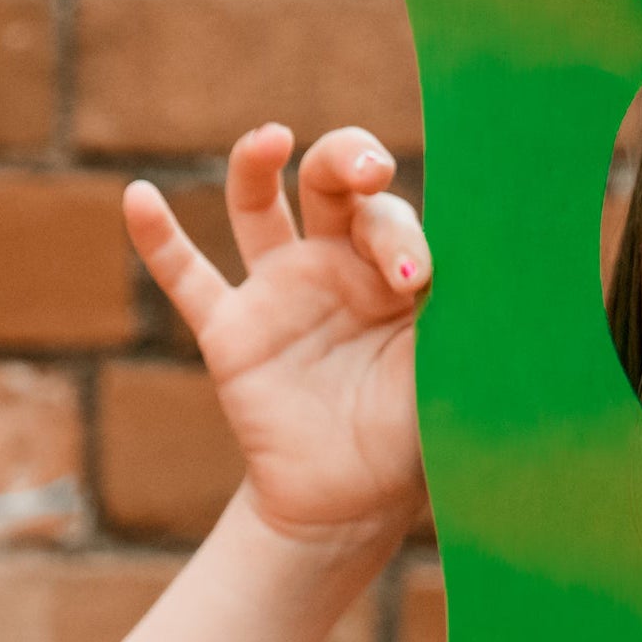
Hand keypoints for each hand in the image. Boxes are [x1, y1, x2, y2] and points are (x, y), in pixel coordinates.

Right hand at [124, 123, 429, 544]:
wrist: (353, 503)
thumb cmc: (413, 436)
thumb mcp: (448, 372)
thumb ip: (459, 319)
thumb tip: (501, 273)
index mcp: (396, 271)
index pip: (393, 219)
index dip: (403, 237)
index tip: (416, 281)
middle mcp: (336, 267)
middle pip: (331, 183)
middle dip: (348, 161)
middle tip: (368, 173)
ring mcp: (279, 293)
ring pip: (257, 207)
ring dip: (256, 164)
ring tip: (271, 139)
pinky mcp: (230, 332)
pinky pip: (186, 277)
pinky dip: (158, 238)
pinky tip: (139, 197)